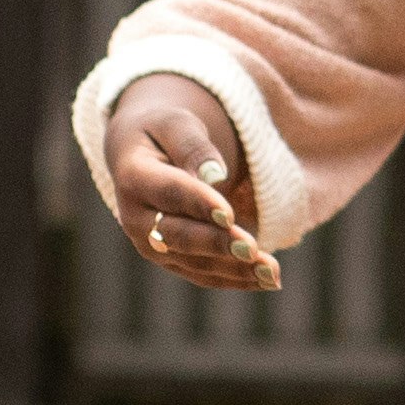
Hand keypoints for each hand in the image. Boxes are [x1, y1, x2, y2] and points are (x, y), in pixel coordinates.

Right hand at [99, 74, 278, 293]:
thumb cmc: (165, 133)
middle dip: (217, 244)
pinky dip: (235, 279)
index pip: (169, 193)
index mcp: (133, 177)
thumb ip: (192, 146)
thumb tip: (215, 174)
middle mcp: (135, 219)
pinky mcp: (170, 259)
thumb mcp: (176, 125)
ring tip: (272, 272)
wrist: (141, 154)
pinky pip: (204, 274)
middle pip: (178, 236)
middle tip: (252, 249)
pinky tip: (267, 280)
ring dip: (234, 269)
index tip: (229, 214)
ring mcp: (151, 244)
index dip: (199, 204)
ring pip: (195, 263)